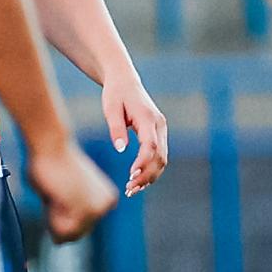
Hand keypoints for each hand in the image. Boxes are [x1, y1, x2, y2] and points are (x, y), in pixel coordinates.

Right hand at [29, 139, 117, 244]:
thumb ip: (68, 211)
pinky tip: (53, 196)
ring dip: (53, 218)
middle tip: (55, 193)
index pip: (79, 228)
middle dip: (57, 218)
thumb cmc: (52, 164)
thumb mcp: (64, 191)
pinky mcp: (84, 212)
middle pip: (73, 234)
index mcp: (106, 200)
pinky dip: (50, 219)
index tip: (59, 190)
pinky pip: (60, 233)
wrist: (51, 145)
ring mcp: (96, 211)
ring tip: (54, 193)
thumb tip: (62, 239)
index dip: (60, 214)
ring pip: (67, 234)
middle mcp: (106, 206)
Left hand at [100, 72, 172, 193]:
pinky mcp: (158, 134)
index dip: (143, 162)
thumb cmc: (115, 94)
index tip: (131, 176)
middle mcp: (159, 125)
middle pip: (159, 156)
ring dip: (150, 176)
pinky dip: (151, 169)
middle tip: (129, 189)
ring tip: (132, 190)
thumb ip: (116, 128)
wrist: (125, 81)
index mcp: (147, 118)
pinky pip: (158, 155)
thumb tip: (121, 149)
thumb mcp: (110, 108)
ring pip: (162, 158)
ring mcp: (161, 130)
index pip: (150, 145)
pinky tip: (138, 181)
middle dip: (147, 175)